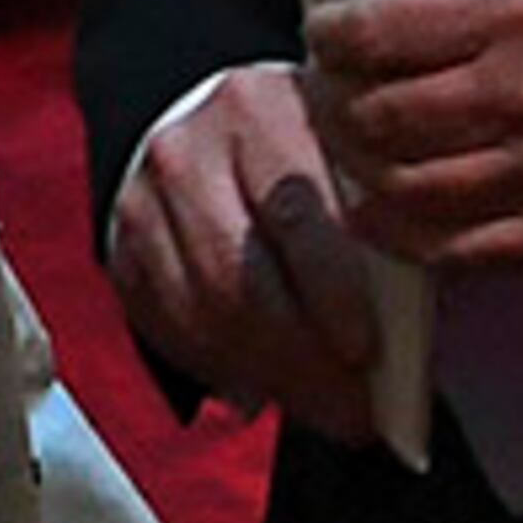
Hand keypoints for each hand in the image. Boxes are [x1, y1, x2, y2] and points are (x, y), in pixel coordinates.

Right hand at [108, 62, 381, 441]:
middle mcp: (188, 151)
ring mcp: (143, 205)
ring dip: (270, 378)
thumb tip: (403, 343)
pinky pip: (171, 333)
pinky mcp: (120, 254)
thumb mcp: (346, 154)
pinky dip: (225, 373)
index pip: (295, 213)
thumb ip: (373, 220)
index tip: (369, 355)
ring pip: (203, 315)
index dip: (333, 293)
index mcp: (260, 110)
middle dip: (304, 361)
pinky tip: (268, 389)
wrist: (208, 122)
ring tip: (325, 408)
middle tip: (354, 412)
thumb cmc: (306, 149)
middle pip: (240, 277)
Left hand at [303, 0, 522, 269]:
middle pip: (378, 113)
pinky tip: (382, 212)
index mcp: (522, 9)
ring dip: (357, 164)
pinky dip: (406, 236)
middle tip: (329, 83)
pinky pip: (461, 249)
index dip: (330, 33)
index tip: (327, 30)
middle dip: (334, 98)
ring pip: (405, 185)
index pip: (379, 32)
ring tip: (349, 138)